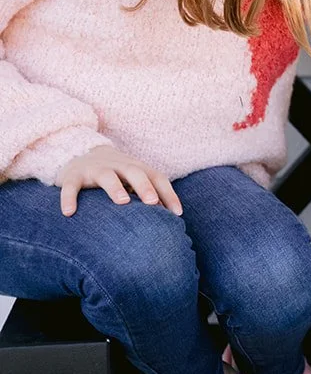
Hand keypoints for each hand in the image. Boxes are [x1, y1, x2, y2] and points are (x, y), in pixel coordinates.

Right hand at [57, 145, 182, 216]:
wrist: (80, 152)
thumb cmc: (115, 174)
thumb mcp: (132, 181)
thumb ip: (148, 196)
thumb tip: (169, 221)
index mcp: (136, 168)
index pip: (157, 178)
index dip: (168, 194)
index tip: (177, 213)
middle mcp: (118, 166)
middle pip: (135, 172)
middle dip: (145, 186)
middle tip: (152, 202)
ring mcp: (95, 169)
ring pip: (106, 176)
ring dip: (115, 188)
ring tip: (122, 202)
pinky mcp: (73, 176)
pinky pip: (71, 187)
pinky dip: (69, 198)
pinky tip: (69, 213)